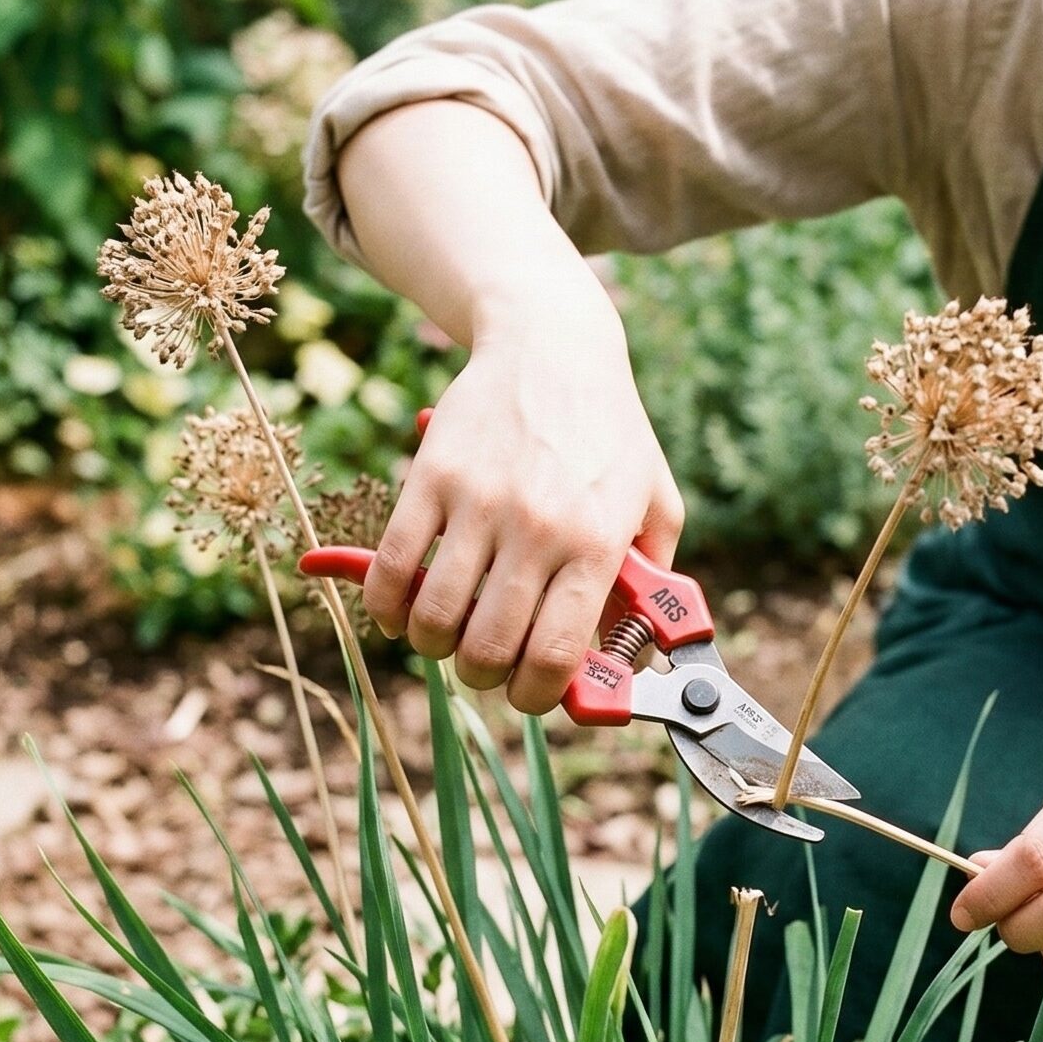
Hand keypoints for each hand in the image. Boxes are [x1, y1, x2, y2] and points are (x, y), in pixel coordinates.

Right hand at [362, 282, 683, 714]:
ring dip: (433, 646)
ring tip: (446, 634)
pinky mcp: (431, 478)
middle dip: (483, 676)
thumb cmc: (609, 430)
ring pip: (433, 619)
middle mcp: (538, 528)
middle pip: (488, 650)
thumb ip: (650, 579)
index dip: (536, 697)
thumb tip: (625, 652)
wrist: (552, 345)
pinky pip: (391, 569)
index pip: (556, 656)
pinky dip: (388, 608)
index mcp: (597, 543)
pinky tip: (402, 610)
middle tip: (487, 662)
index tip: (530, 693)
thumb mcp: (654, 500)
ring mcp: (479, 503)